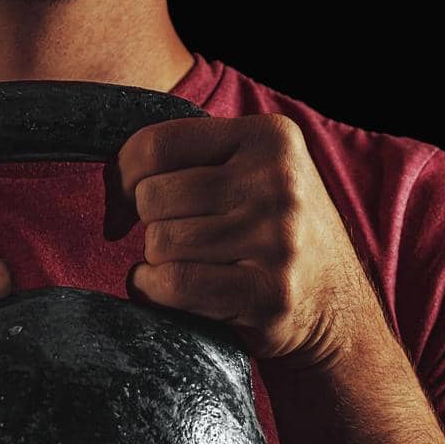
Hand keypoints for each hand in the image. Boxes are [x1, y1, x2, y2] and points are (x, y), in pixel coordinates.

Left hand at [113, 113, 378, 369]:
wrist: (335, 305)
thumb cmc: (272, 233)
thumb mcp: (253, 171)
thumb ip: (189, 159)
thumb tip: (108, 183)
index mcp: (270, 138)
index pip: (157, 143)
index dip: (124, 174)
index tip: (126, 199)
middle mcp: (278, 182)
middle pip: (153, 196)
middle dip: (149, 223)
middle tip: (174, 238)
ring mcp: (277, 239)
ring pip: (160, 242)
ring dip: (154, 261)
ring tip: (182, 265)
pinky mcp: (267, 293)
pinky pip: (173, 284)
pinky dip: (152, 290)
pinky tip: (164, 290)